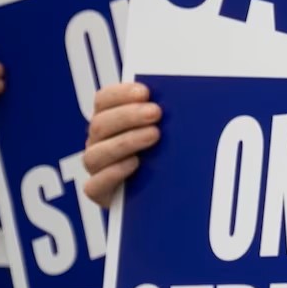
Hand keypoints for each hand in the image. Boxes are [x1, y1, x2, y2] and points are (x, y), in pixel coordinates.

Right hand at [82, 83, 159, 207]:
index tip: (145, 92)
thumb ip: (170, 113)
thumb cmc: (169, 154)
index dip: (120, 93)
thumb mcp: (171, 130)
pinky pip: (94, 185)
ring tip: (153, 135)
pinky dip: (113, 173)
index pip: (104, 100)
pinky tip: (135, 164)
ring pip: (95, 154)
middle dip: (128, 116)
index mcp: (110, 119)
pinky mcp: (100, 193)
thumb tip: (191, 96)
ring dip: (125, 142)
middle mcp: (99, 142)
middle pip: (100, 124)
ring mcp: (97, 168)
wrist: (164, 196)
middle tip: (156, 112)